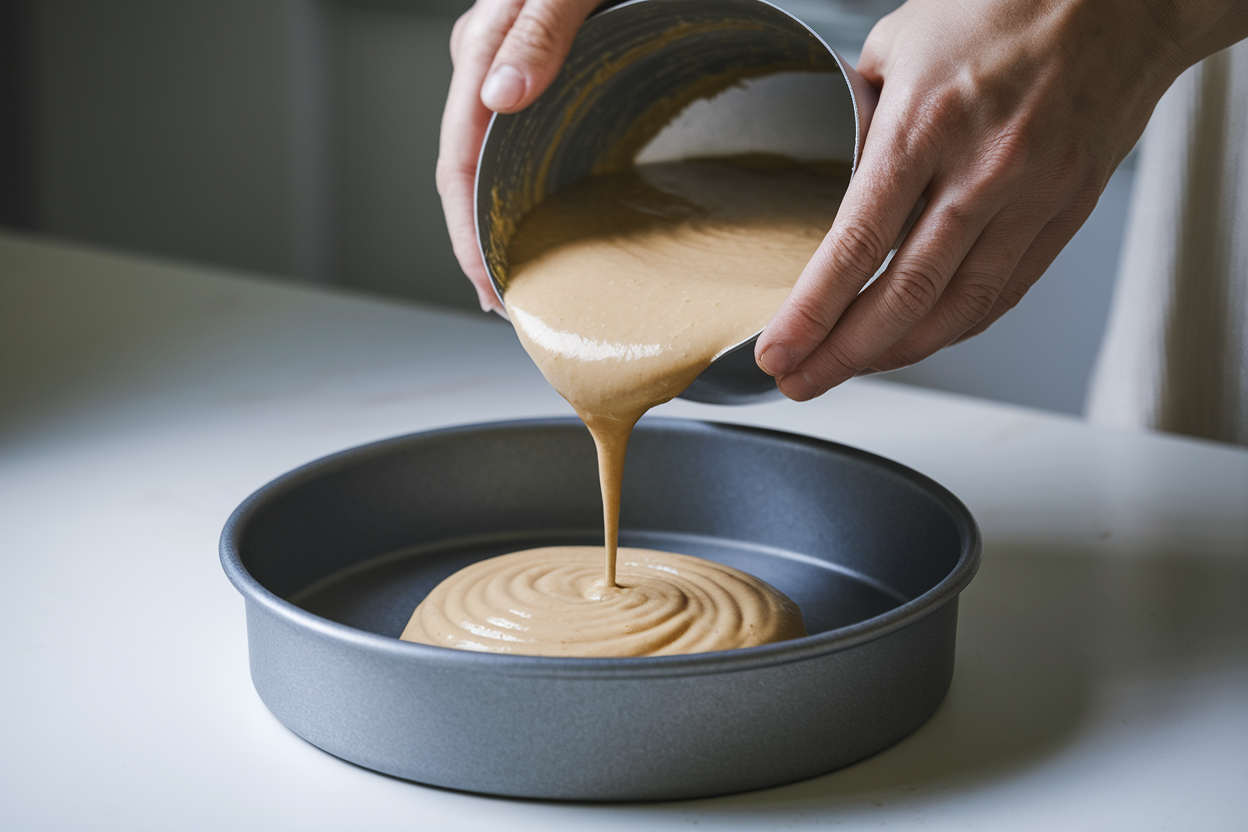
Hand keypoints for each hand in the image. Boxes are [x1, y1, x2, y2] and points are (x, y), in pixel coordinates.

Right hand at [436, 0, 602, 314]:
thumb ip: (539, 29)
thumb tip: (498, 101)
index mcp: (483, 46)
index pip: (456, 164)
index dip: (468, 236)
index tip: (492, 292)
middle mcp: (489, 61)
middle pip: (468, 173)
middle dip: (481, 244)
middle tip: (508, 305)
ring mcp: (513, 67)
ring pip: (492, 162)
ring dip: (501, 222)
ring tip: (521, 277)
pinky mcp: (545, 69)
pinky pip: (521, 143)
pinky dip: (526, 188)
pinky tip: (543, 214)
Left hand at [754, 0, 1244, 399]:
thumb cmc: (1009, 5)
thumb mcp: (906, 39)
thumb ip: (863, 109)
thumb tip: (831, 156)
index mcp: (926, 125)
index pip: (856, 244)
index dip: (812, 312)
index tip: (777, 351)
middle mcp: (981, 170)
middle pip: (904, 295)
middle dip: (842, 354)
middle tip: (800, 381)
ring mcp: (1031, 197)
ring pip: (958, 308)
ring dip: (897, 353)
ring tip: (850, 370)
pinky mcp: (1067, 213)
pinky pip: (1005, 292)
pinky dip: (956, 326)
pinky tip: (918, 341)